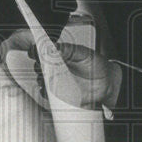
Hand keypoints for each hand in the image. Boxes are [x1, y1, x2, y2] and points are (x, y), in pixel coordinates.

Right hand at [0, 29, 120, 109]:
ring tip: (48, 78)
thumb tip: (55, 47)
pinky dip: (45, 93)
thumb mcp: (84, 54)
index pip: (42, 51)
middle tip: (43, 65)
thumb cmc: (96, 66)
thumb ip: (70, 50)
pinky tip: (50, 90)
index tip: (35, 51)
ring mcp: (56, 81)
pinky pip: (46, 94)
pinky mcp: (58, 94)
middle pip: (38, 65)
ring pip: (40, 80)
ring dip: (41, 79)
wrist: (107, 84)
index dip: (36, 50)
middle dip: (37, 65)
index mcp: (59, 55)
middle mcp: (55, 67)